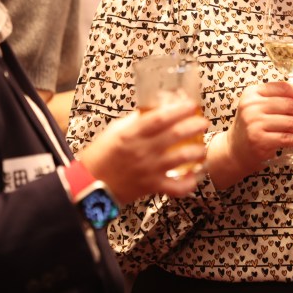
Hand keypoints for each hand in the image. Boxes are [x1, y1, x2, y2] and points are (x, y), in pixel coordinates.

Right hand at [78, 101, 209, 203]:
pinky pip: (176, 187)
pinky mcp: (151, 187)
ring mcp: (149, 169)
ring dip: (198, 152)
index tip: (192, 105)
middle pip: (175, 135)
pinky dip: (189, 183)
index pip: (160, 118)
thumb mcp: (115, 131)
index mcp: (131, 134)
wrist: (89, 184)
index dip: (179, 110)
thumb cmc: (101, 155)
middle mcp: (142, 150)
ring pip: (182, 159)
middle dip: (194, 126)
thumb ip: (136, 121)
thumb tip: (155, 110)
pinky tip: (195, 176)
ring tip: (203, 148)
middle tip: (203, 123)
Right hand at [207, 81, 292, 185]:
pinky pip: (288, 138)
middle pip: (290, 105)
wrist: (234, 150)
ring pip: (291, 122)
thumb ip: (286, 95)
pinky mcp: (259, 140)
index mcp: (253, 92)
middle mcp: (251, 106)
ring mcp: (254, 123)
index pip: (285, 87)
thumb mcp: (264, 106)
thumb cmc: (253, 126)